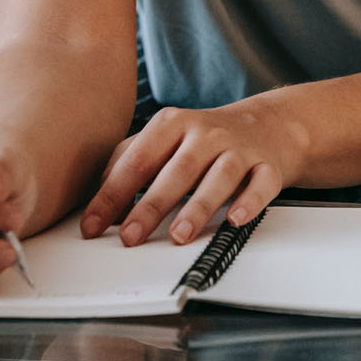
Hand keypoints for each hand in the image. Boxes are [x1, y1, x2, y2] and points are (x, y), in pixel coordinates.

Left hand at [79, 99, 302, 246]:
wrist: (266, 126)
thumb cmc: (203, 139)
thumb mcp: (162, 139)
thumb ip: (127, 162)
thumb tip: (98, 204)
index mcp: (172, 124)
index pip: (137, 160)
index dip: (112, 194)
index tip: (93, 225)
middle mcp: (205, 134)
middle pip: (177, 170)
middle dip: (151, 205)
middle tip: (130, 236)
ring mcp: (238, 150)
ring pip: (219, 177)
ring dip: (199, 206)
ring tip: (180, 235)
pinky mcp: (267, 167)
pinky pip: (261, 184)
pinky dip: (250, 201)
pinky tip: (235, 218)